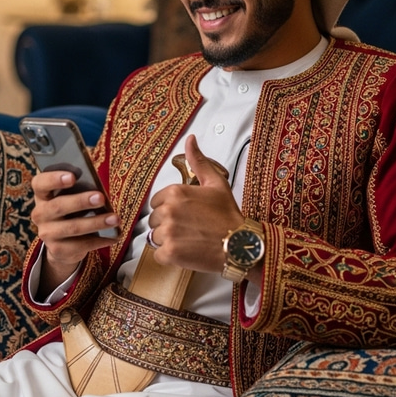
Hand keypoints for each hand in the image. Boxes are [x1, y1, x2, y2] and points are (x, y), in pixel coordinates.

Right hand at [30, 170, 118, 292]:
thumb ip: (79, 190)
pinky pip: (81, 245)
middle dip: (81, 201)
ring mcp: (47, 233)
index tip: (73, 177)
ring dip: (96, 222)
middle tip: (101, 198)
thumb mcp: (69, 198)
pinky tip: (113, 236)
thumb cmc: (70, 211)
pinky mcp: (58, 250)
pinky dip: (100, 240)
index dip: (54, 179)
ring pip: (72, 227)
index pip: (40, 184)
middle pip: (58, 206)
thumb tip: (99, 189)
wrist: (61, 243)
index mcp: (42, 195)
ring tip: (115, 219)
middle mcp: (40, 214)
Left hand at [148, 135, 243, 272]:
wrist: (240, 245)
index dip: (170, 210)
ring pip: (156, 238)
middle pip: (155, 220)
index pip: (157, 202)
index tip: (185, 215)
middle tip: (189, 229)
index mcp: (175, 192)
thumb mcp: (215, 183)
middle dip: (168, 225)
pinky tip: (186, 252)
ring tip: (190, 240)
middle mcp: (168, 211)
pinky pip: (158, 255)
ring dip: (169, 241)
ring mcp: (168, 232)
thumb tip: (190, 139)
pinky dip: (170, 257)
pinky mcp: (170, 253)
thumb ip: (198, 161)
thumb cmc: (228, 215)